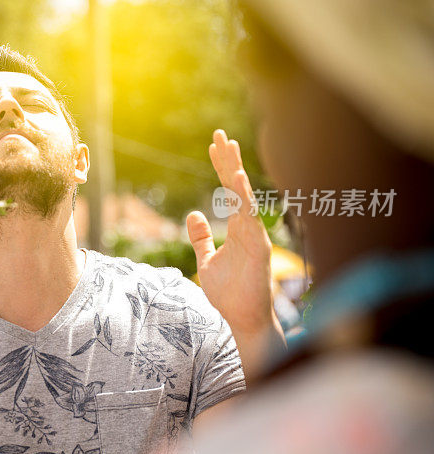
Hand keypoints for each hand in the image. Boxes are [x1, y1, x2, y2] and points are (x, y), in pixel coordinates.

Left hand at [187, 129, 273, 335]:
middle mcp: (249, 227)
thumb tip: (193, 215)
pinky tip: (235, 178)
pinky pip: (250, 217)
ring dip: (234, 171)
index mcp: (238, 228)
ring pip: (244, 197)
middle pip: (236, 187)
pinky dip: (243, 197)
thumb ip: (201, 238)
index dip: (221, 167)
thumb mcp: (206, 260)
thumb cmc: (229, 293)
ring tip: (227, 147)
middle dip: (228, 160)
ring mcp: (255, 235)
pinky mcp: (259, 246)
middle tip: (219, 134)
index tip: (214, 145)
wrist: (243, 319)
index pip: (228, 191)